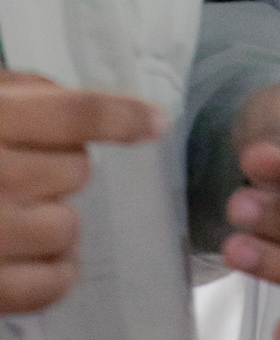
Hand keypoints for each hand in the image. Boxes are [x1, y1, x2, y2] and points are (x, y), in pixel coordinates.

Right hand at [0, 71, 163, 314]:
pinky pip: (46, 285)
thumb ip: (24, 94)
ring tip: (25, 218)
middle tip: (27, 174)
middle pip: (75, 170)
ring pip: (65, 226)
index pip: (72, 113)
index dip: (121, 116)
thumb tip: (84, 112)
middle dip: (61, 170)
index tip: (155, 123)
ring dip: (56, 223)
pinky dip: (55, 275)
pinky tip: (46, 263)